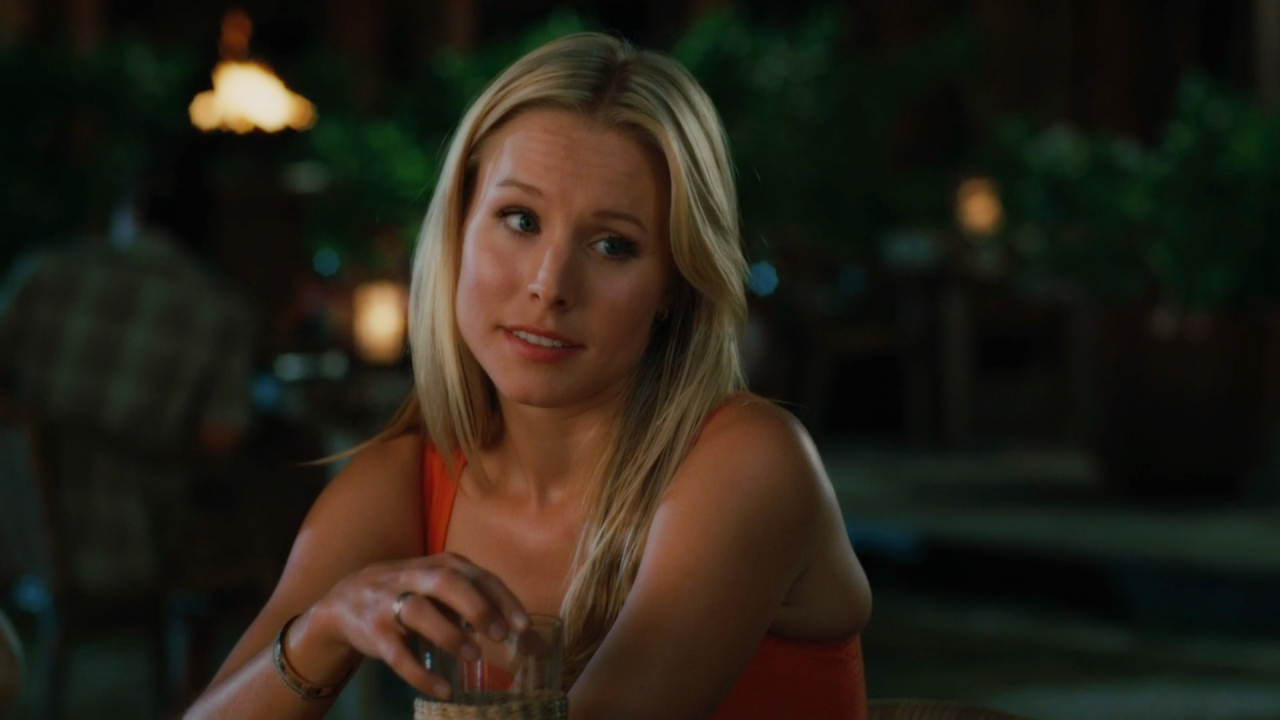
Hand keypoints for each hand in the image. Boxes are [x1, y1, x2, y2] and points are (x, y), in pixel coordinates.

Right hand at [307, 552, 529, 697]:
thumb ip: (471, 599)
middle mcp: (413, 577)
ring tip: (474, 656)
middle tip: (500, 635)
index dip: (501, 598)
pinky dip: (421, 674)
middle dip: (476, 606)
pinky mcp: (374, 632)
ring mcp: (389, 603)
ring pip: (419, 612)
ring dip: (449, 634)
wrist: (345, 600)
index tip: (522, 625)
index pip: (475, 575)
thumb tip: (517, 629)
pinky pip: (397, 654)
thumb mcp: (437, 585)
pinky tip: (444, 689)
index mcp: (437, 564)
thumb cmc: (407, 591)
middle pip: (446, 582)